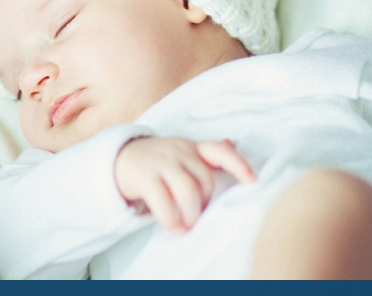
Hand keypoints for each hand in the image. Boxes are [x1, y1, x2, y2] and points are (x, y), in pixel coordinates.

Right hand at [114, 137, 254, 232]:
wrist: (119, 157)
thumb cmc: (158, 160)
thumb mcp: (182, 152)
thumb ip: (205, 153)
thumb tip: (233, 143)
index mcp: (192, 147)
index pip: (220, 151)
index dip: (238, 165)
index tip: (252, 181)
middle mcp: (179, 152)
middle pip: (204, 180)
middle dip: (205, 203)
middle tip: (198, 216)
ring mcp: (161, 162)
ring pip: (187, 190)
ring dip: (191, 214)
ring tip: (188, 226)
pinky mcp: (144, 176)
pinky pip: (163, 200)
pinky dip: (171, 218)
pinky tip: (174, 228)